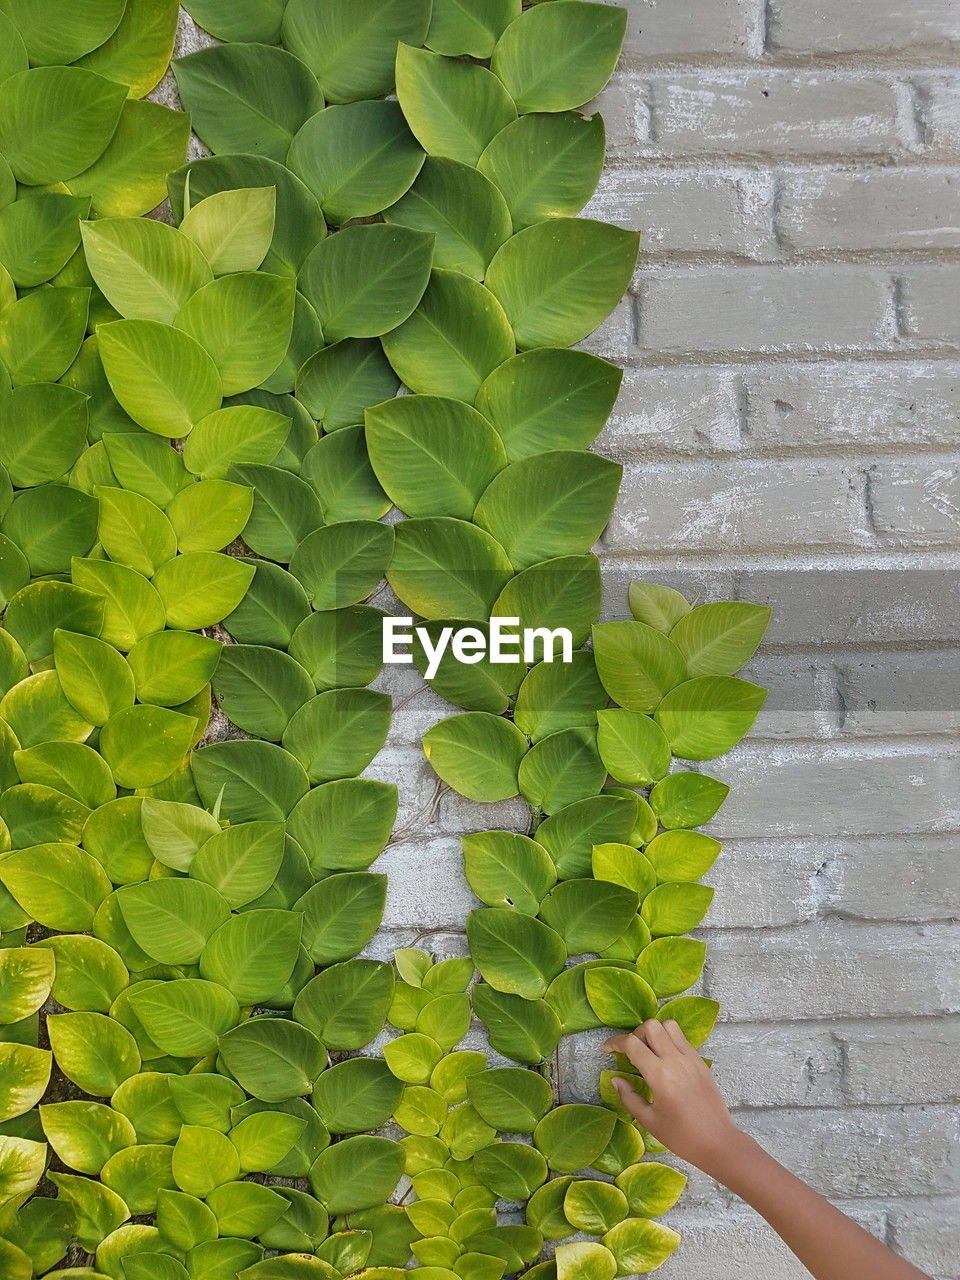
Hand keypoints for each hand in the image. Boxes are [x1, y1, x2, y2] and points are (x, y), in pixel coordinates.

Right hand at [601, 1018, 741, 1175]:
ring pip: (669, 1026)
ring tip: (649, 1052)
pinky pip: (682, 1039)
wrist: (717, 1142)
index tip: (605, 1049)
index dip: (614, 1043)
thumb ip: (629, 1097)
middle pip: (651, 1026)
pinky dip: (669, 1040)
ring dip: (655, 1032)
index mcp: (660, 1075)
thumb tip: (616, 1080)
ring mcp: (691, 1058)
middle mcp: (675, 1060)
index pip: (632, 1044)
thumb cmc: (681, 1136)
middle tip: (631, 1053)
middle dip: (636, 1034)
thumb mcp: (649, 1121)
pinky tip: (665, 1060)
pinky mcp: (701, 1062)